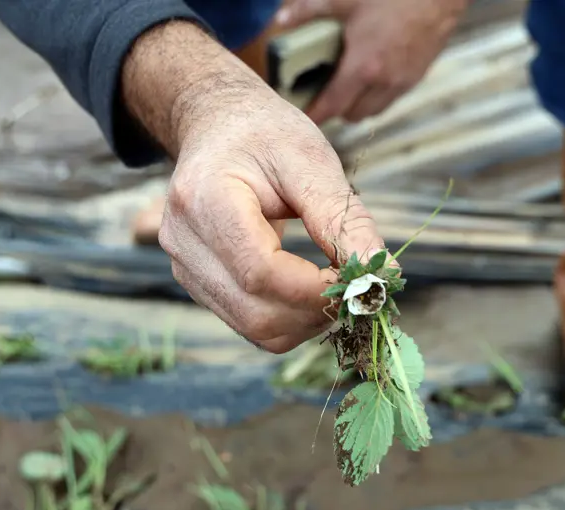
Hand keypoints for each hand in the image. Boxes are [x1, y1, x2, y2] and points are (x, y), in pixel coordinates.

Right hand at [162, 85, 387, 352]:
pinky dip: (291, 318)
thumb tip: (381, 274)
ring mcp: (185, 268)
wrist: (217, 126)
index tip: (362, 278)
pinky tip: (312, 287)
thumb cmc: (264, 134)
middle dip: (318, 311)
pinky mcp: (197, 285)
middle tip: (358, 287)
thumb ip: (342, 218)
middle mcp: (183, 242)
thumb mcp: (310, 159)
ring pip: (255, 329)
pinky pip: (250, 324)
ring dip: (308, 321)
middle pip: (256, 312)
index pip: (261, 272)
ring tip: (336, 284)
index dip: (316, 288)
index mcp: (204, 199)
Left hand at [275, 0, 469, 123]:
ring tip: (347, 86)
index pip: (333, 105)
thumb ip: (310, 11)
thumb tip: (282, 21)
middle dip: (336, 109)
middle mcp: (384, 82)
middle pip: (352, 115)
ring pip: (373, 111)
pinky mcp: (417, 77)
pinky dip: (377, 95)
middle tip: (322, 93)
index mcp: (364, 67)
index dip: (315, 115)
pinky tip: (372, 75)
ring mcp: (403, 81)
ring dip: (358, 105)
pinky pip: (391, 99)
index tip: (302, 119)